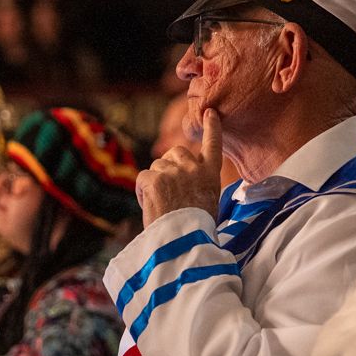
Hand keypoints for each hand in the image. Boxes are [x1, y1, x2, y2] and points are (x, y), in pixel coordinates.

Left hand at [137, 109, 222, 226]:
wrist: (183, 242)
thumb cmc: (196, 229)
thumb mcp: (207, 202)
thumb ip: (197, 185)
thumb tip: (182, 182)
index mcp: (211, 175)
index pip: (213, 145)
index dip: (211, 128)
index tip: (210, 113)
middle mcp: (194, 168)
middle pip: (176, 152)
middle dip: (169, 165)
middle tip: (168, 189)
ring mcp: (174, 172)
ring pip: (157, 165)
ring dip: (155, 180)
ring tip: (161, 203)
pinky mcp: (156, 179)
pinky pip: (143, 177)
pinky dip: (141, 191)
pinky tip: (149, 205)